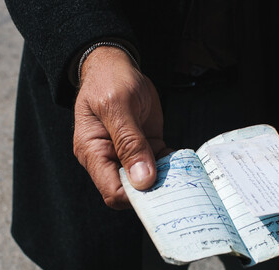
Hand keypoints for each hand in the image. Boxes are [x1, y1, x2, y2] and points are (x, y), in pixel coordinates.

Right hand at [73, 46, 169, 208]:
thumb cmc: (109, 79)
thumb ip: (130, 143)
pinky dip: (172, 167)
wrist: (116, 65)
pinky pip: (159, 165)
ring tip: (185, 176)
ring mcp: (127, 154)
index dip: (135, 197)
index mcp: (93, 152)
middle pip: (131, 192)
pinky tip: (184, 162)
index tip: (159, 190)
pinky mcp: (144, 147)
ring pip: (148, 182)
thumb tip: (143, 180)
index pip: (112, 191)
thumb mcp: (118, 105)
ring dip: (166, 180)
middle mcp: (108, 158)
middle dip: (154, 192)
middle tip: (179, 186)